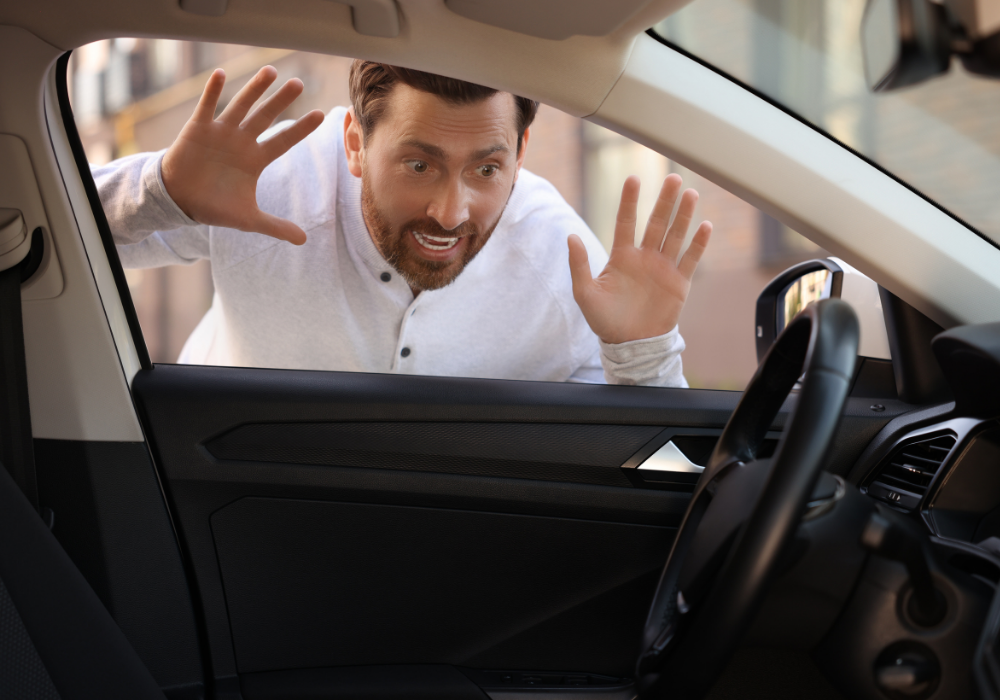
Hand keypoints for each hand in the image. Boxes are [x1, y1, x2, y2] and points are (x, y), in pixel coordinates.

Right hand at [160, 66, 324, 244]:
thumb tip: (304, 241)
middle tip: (299, 84)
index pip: (283, 141)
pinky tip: (220, 73)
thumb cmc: (215, 206)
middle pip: (266, 117)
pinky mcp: (197, 129)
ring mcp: (220, 133)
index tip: (321, 115)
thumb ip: (276, 226)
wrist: (180, 201)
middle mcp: (241, 141)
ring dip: (254, 89)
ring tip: (271, 71)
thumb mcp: (248, 219)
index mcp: (255, 159)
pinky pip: (207, 107)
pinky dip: (212, 91)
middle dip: (281, 101)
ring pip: (241, 106)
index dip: (300, 129)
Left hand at [568, 174, 711, 343]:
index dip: (630, 201)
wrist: (629, 345)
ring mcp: (663, 268)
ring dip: (683, 215)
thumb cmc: (604, 320)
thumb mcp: (585, 293)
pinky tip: (704, 225)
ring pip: (675, 235)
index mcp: (622, 256)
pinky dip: (698, 244)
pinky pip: (690, 259)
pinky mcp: (679, 283)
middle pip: (656, 223)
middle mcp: (644, 257)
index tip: (634, 179)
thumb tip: (570, 236)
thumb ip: (579, 265)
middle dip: (665, 201)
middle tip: (673, 179)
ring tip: (690, 194)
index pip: (626, 222)